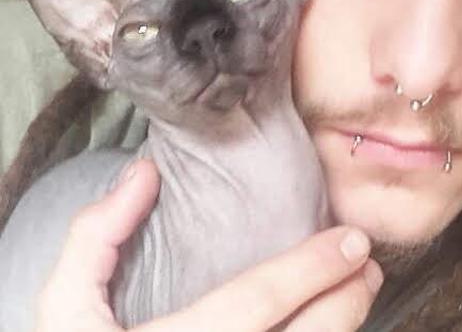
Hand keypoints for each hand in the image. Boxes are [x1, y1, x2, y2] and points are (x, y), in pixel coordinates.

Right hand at [35, 159, 382, 331]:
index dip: (312, 269)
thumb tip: (144, 172)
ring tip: (363, 291)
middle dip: (346, 302)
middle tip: (370, 265)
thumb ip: (96, 236)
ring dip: (345, 328)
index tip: (352, 240)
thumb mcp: (64, 306)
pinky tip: (329, 327)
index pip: (258, 303)